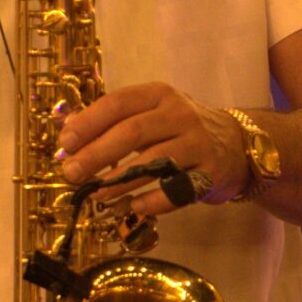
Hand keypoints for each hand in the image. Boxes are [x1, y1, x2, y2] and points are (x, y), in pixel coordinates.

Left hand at [57, 83, 245, 215]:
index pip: (118, 103)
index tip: (65, 143)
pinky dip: (151, 201)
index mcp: (159, 95)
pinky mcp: (209, 173)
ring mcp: (197, 143)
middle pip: (132, 132)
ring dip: (119, 181)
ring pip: (152, 163)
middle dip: (96, 155)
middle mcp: (179, 114)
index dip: (88, 123)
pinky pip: (175, 190)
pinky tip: (132, 207)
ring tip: (96, 194)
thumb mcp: (152, 113)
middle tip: (72, 174)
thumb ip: (114, 120)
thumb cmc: (181, 129)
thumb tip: (69, 131)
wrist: (236, 145)